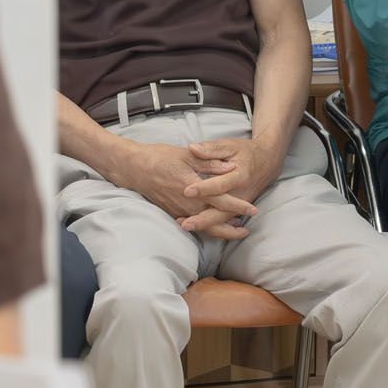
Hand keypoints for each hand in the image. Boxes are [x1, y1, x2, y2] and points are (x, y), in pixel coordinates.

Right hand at [110, 140, 253, 240]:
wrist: (134, 168)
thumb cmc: (160, 158)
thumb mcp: (188, 155)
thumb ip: (211, 163)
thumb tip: (232, 166)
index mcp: (192, 188)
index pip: (220, 201)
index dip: (237, 206)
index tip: (253, 210)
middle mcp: (185, 204)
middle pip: (212, 223)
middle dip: (230, 229)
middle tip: (247, 231)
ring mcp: (178, 210)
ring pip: (202, 226)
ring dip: (220, 229)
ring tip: (236, 230)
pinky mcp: (172, 212)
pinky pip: (192, 223)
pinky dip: (206, 226)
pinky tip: (215, 224)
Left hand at [180, 137, 284, 237]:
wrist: (268, 162)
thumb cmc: (246, 152)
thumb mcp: (230, 145)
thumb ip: (211, 149)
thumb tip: (192, 148)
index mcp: (239, 175)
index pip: (220, 185)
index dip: (204, 189)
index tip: (186, 191)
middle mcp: (241, 193)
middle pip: (222, 211)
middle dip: (203, 219)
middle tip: (184, 224)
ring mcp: (241, 203)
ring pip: (222, 219)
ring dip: (204, 225)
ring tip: (185, 226)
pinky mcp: (238, 208)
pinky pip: (223, 220)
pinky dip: (209, 224)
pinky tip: (192, 225)